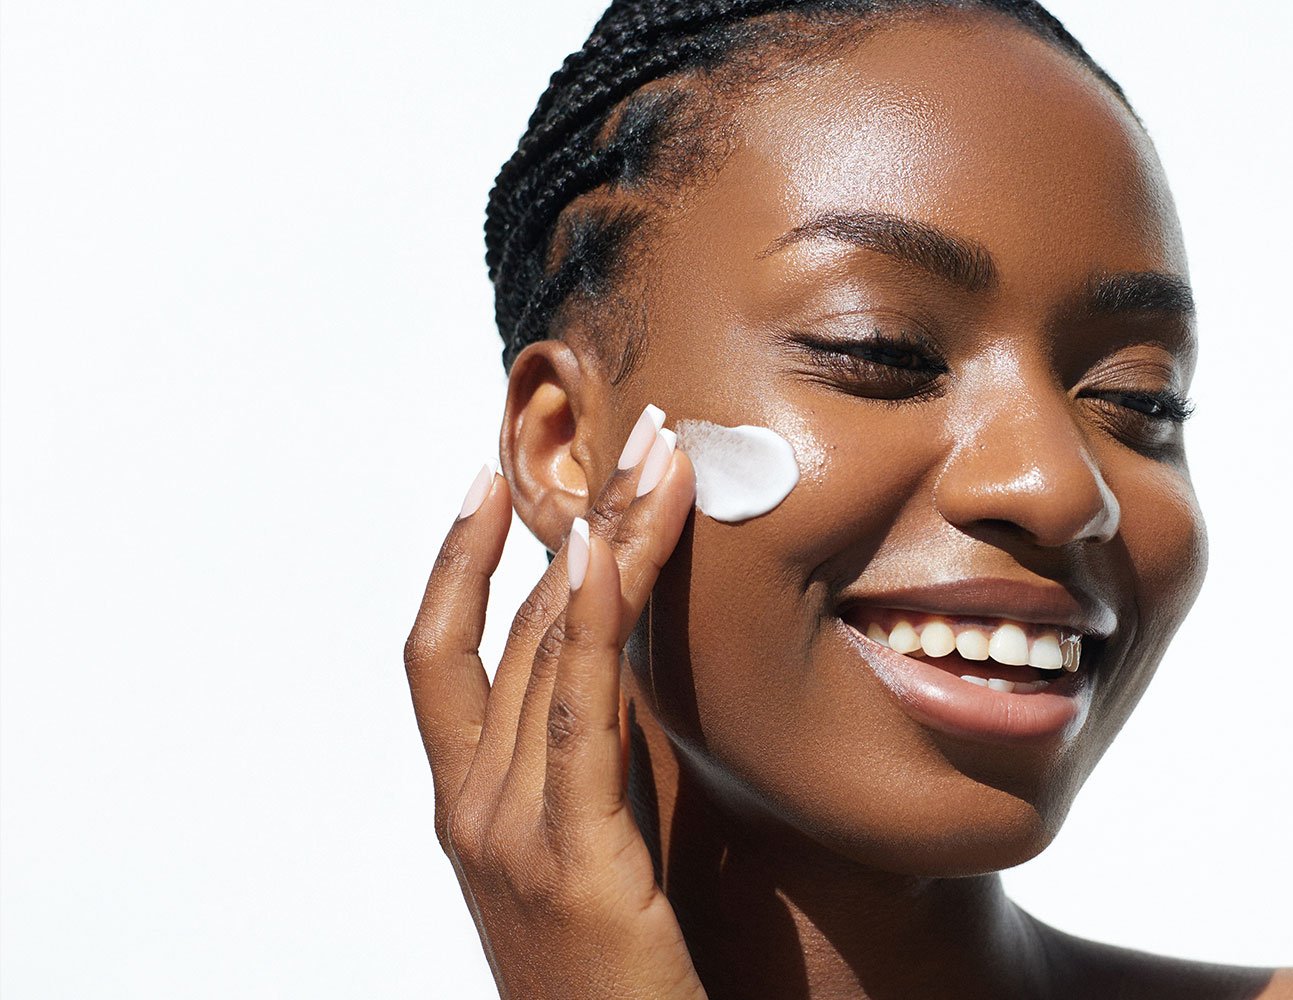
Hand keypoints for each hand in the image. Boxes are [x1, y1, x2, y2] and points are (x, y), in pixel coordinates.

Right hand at [403, 418, 704, 999]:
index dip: (460, 558)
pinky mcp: (572, 862)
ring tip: (656, 455)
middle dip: (574, 518)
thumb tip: (625, 675)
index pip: (443, 653)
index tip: (492, 477)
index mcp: (465, 806)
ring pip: (545, 648)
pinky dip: (586, 624)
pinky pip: (577, 717)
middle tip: (632, 429)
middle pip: (509, 626)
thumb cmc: (615, 974)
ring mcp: (508, 835)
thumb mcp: (587, 853)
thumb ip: (587, 768)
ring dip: (604, 540)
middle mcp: (469, 808)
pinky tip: (607, 552)